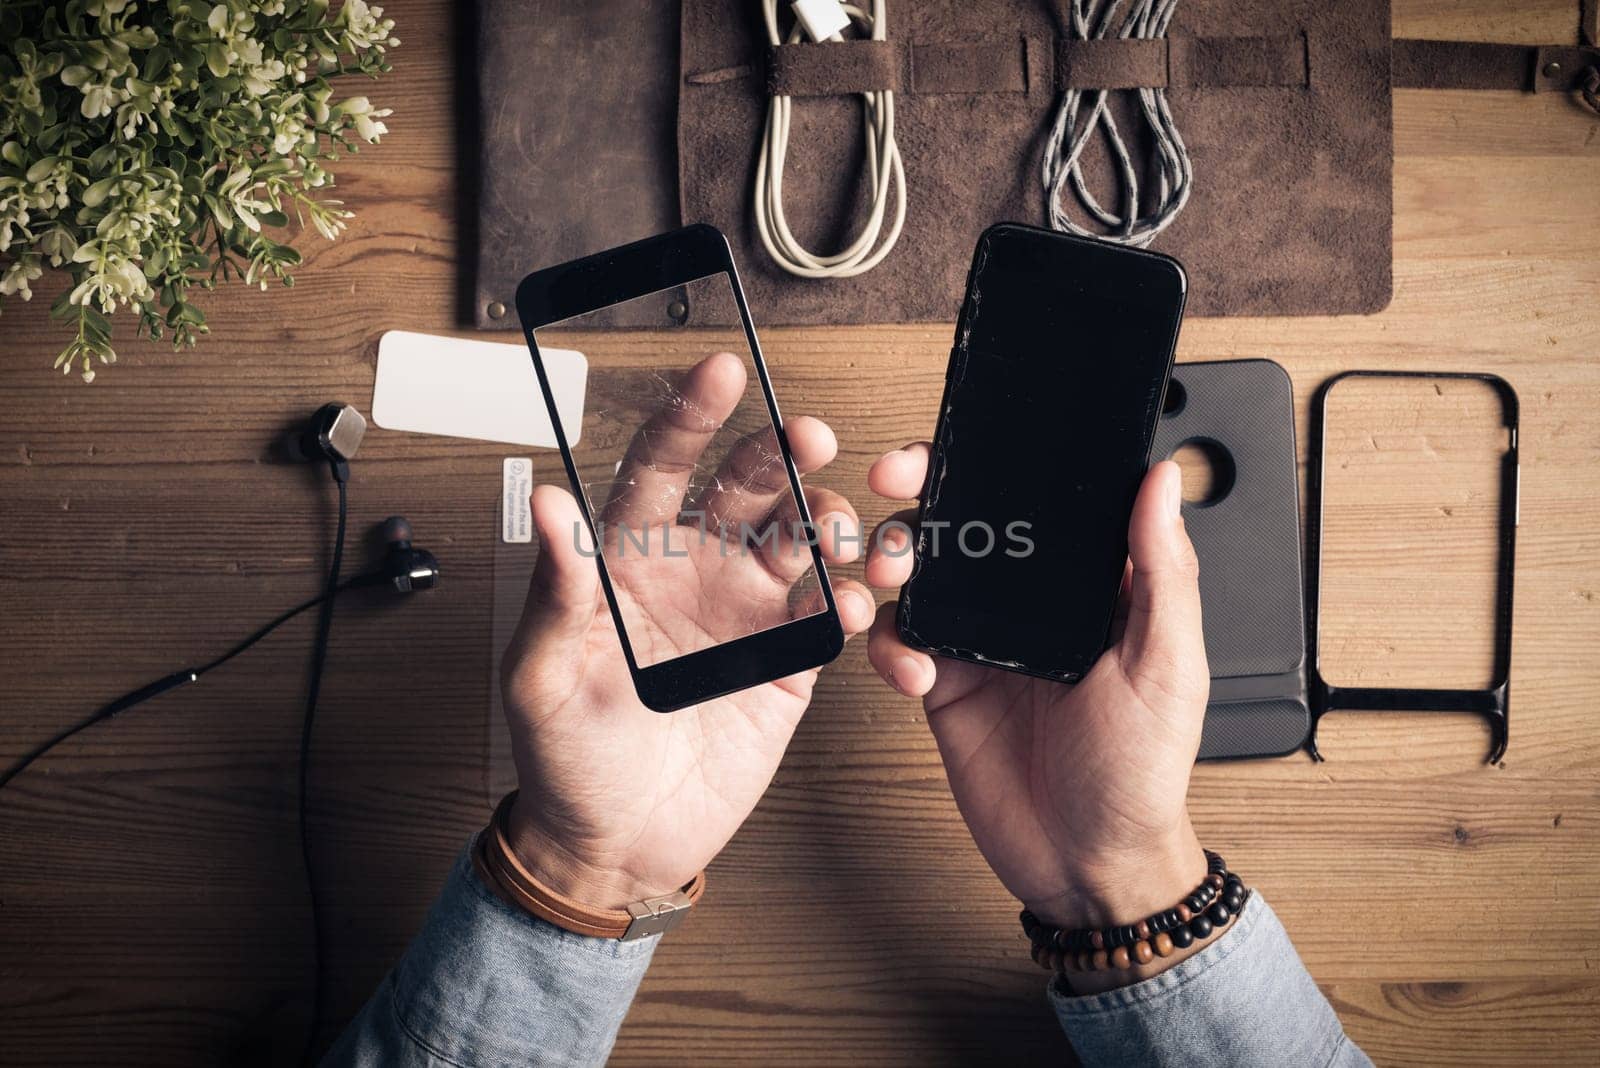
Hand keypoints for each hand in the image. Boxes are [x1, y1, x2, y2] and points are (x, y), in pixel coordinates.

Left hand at [500, 352, 873, 909]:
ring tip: (836, 525)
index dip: (689, 417)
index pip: (660, 468)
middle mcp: (693, 572)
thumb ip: (557, 589)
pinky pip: (825, 616)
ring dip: (823, 517)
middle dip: (778, 452)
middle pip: (744, 488)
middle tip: (807, 434)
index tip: (718, 371)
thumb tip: (549, 501)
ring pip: (796, 538)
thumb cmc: (566, 757)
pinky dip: (846, 601)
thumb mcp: (544, 673)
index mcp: (628, 560)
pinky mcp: (786, 665)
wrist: (620, 843)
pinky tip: (849, 601)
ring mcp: (744, 615)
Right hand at [866, 447, 1209, 960]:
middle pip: (965, 521)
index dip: (994, 460)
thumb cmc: (1143, 774)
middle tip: (893, 482)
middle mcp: (1030, 603)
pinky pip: (901, 643)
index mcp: (1089, 584)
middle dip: (921, 492)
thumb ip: (1164, 572)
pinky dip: (892, 648)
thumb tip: (1160, 481)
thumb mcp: (1167, 667)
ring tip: (889, 577)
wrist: (1089, 865)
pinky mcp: (945, 684)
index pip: (1039, 501)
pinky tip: (914, 671)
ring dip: (893, 561)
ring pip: (920, 572)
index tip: (958, 441)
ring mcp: (982, 640)